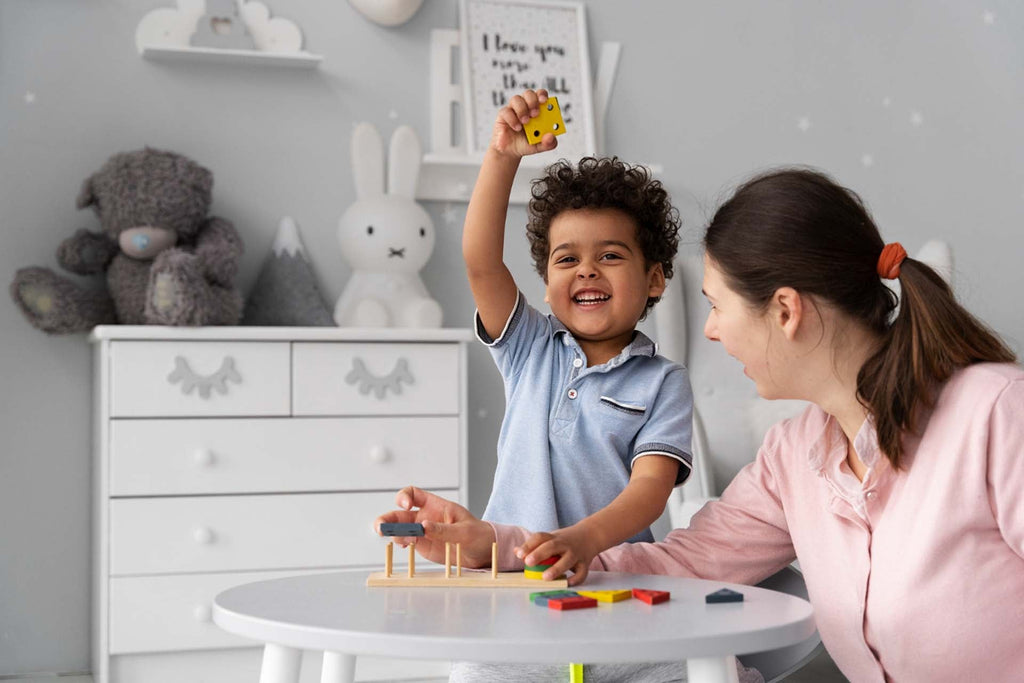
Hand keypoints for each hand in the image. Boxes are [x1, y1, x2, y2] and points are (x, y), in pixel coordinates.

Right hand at [374, 486, 495, 567]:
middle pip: (399, 514)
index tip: (405, 505)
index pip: (413, 494)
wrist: (483, 552)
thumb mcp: (464, 531)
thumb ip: (444, 530)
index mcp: (435, 505)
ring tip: (397, 539)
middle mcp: (425, 517)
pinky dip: (400, 543)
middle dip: (387, 518)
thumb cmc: (477, 534)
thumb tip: (424, 526)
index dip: (404, 497)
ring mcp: (422, 532)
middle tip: (381, 527)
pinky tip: (403, 546)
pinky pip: (406, 542)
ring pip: (399, 529)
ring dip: (392, 532)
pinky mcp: (423, 546)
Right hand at [489, 88, 557, 157]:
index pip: (540, 95)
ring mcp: (514, 109)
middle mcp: (525, 106)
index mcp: (537, 109)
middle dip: (533, 101)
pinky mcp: (503, 115)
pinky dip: (512, 119)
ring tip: (525, 122)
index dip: (542, 95)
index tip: (544, 101)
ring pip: (516, 99)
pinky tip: (517, 128)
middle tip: (535, 114)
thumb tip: (551, 136)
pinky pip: (506, 111)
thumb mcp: (540, 146)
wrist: (510, 151)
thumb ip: (549, 143)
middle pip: (528, 93)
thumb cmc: (526, 144)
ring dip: (522, 109)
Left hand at [515, 526, 597, 586]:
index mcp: (554, 538)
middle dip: (540, 554)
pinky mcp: (585, 564)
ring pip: (567, 560)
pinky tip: (567, 583)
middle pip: (552, 546)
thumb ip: (534, 545)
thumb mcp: (549, 538)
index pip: (540, 537)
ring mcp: (576, 554)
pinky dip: (575, 579)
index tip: (519, 554)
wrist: (590, 535)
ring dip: (556, 568)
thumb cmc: (564, 540)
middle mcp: (565, 544)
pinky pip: (581, 572)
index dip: (529, 545)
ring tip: (545, 577)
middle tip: (528, 562)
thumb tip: (516, 551)